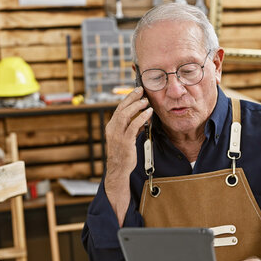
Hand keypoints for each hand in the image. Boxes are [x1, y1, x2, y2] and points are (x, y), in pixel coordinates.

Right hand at [104, 87, 153, 223]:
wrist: (118, 169)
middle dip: (132, 98)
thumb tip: (142, 117)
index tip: (137, 91)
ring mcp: (118, 135)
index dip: (128, 98)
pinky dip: (141, 117)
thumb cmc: (123, 153)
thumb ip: (131, 127)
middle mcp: (112, 128)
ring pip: (126, 115)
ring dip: (137, 106)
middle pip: (121, 108)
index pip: (119, 108)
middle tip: (142, 90)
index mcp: (111, 126)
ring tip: (146, 101)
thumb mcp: (125, 137)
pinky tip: (148, 113)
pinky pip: (134, 126)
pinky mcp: (125, 141)